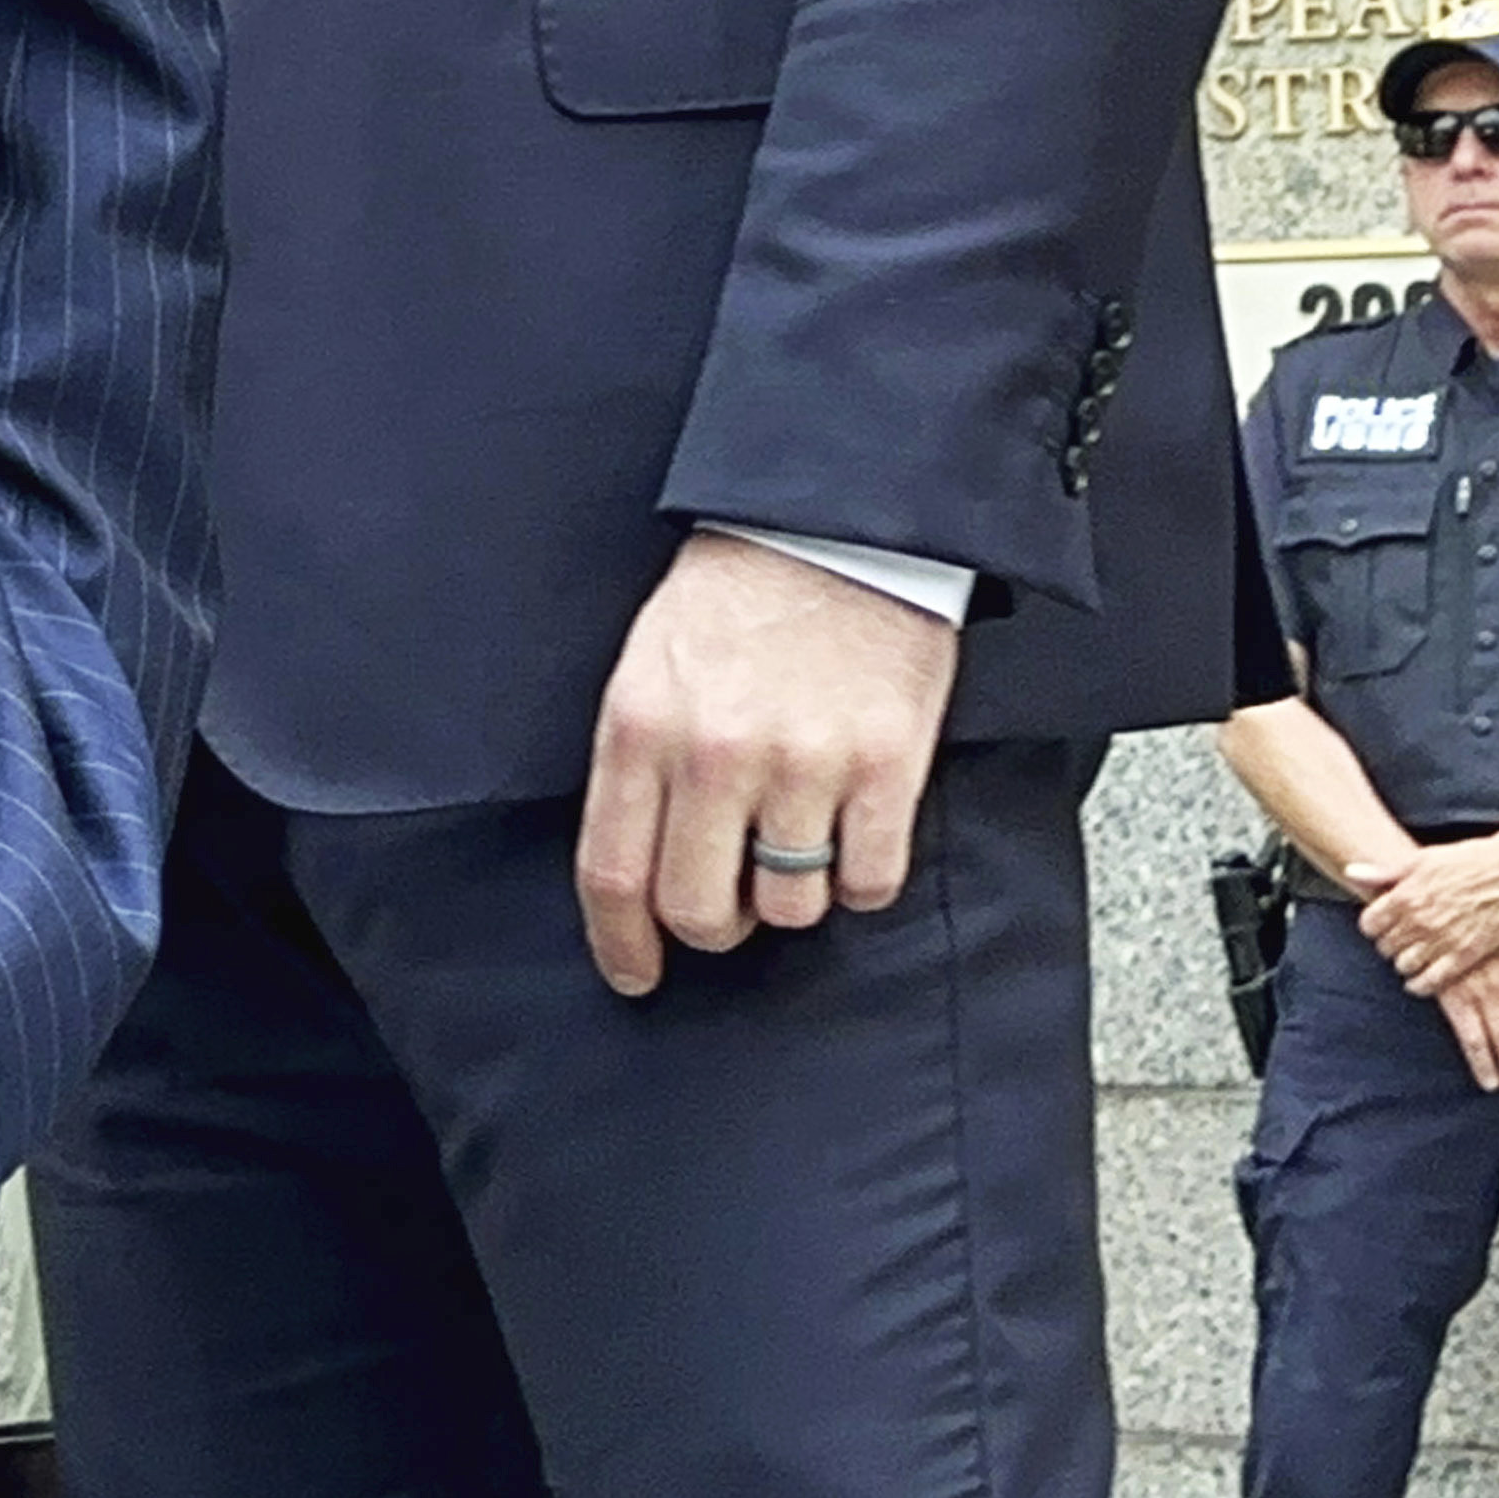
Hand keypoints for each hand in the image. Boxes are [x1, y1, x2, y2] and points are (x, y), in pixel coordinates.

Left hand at [574, 531, 961, 995]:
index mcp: (641, 726)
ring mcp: (804, 763)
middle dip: (711, 926)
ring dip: (791, 892)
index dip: (621, 944)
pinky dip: (860, 876)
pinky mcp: (884, 766)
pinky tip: (852, 829)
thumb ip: (637, 766)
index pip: (614, 874)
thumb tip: (637, 874)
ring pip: (789, 907)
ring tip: (796, 833)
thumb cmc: (736, 596)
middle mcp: (715, 753)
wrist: (835, 524)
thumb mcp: (648, 665)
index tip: (635, 973)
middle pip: (700, 911)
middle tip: (728, 900)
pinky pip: (868, 884)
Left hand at [1357, 830, 1498, 989]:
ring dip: (1404, 964)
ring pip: (1405, 965)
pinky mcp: (1466, 955)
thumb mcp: (1421, 860)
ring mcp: (1442, 939)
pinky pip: (1432, 980)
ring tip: (1409, 959)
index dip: (1373, 927)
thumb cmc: (1469, 860)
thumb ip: (1384, 872)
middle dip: (1388, 945)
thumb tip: (1350, 871)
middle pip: (1386, 946)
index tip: (1380, 928)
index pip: (1370, 924)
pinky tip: (1419, 982)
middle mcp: (1420, 920)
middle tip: (1396, 943)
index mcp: (1406, 895)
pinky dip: (1421, 984)